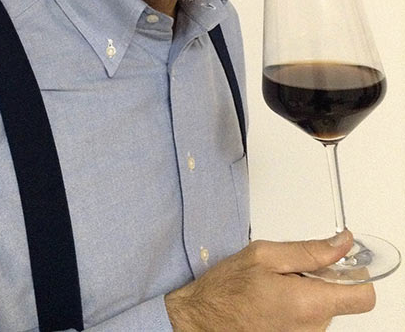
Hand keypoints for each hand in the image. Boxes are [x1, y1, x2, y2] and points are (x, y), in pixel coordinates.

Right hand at [164, 230, 375, 330]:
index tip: (340, 260)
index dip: (356, 273)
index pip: (363, 296)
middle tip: (291, 268)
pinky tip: (274, 298)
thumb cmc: (226, 288)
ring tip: (277, 284)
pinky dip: (299, 305)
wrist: (201, 320)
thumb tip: (343, 243)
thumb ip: (309, 250)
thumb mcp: (264, 255)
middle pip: (342, 299)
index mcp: (307, 304)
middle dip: (324, 278)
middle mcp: (312, 329)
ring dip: (309, 291)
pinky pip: (310, 319)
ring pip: (325, 308)